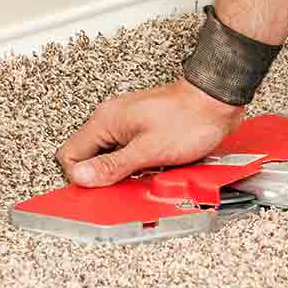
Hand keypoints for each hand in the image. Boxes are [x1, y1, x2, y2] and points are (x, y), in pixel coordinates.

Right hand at [55, 78, 245, 186]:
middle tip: (128, 181)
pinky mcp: (141, 127)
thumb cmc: (190, 119)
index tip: (102, 187)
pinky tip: (154, 165)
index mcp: (105, 121)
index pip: (70, 155)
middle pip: (88, 157)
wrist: (216, 100)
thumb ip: (113, 166)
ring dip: (124, 170)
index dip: (82, 177)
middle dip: (105, 175)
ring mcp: (126, 122)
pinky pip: (127, 151)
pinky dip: (137, 163)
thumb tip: (82, 178)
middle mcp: (111, 118)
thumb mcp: (148, 150)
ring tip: (146, 171)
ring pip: (109, 156)